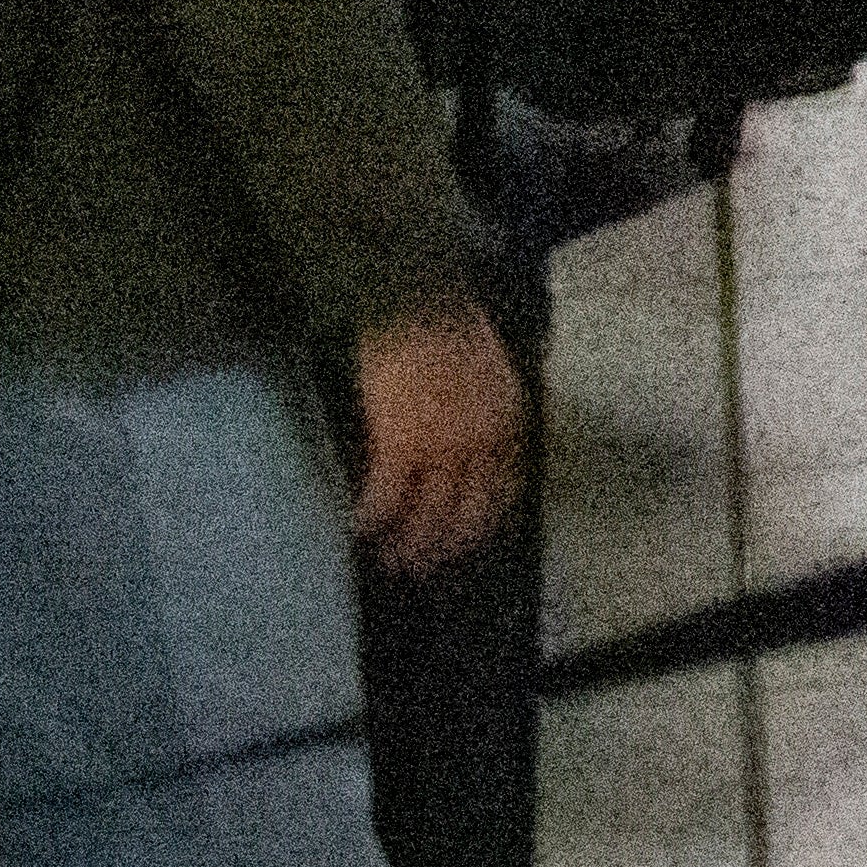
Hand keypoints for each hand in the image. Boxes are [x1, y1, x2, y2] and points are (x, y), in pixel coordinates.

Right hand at [348, 296, 525, 573]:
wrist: (418, 298)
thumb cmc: (446, 324)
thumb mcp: (489, 371)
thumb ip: (485, 413)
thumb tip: (470, 449)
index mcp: (508, 424)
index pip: (502, 493)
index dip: (481, 526)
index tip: (463, 545)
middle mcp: (482, 444)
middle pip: (466, 515)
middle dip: (443, 548)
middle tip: (422, 568)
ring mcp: (443, 447)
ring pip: (426, 516)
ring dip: (406, 546)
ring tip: (389, 560)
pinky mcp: (403, 443)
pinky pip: (387, 497)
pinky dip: (372, 518)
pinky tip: (358, 529)